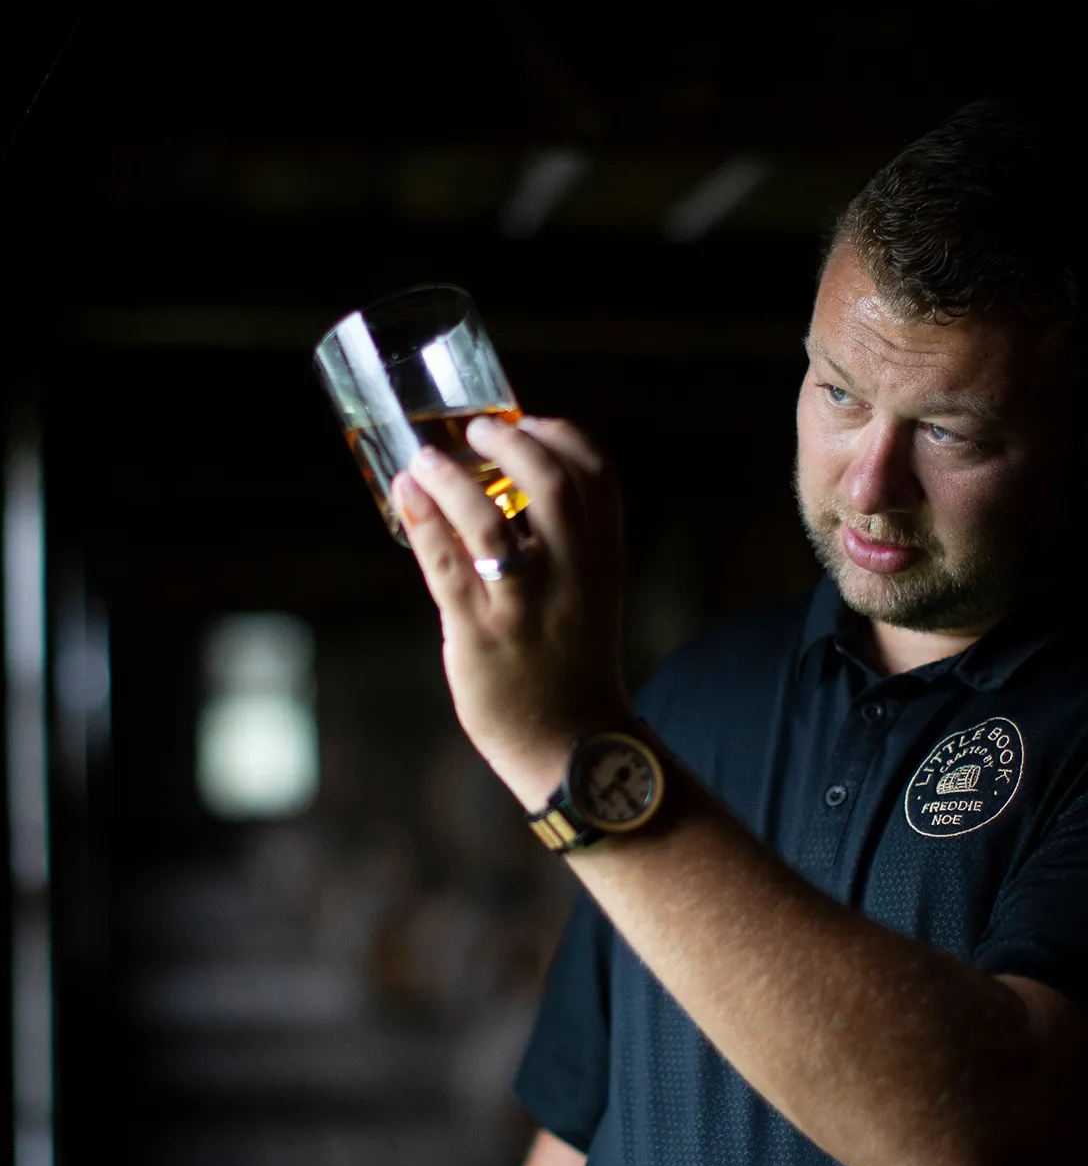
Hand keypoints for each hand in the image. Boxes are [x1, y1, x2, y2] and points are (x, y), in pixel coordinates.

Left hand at [392, 415, 629, 806]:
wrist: (572, 745)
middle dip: (511, 444)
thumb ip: (563, 547)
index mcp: (604, 559)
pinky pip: (445, 565)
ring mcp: (525, 604)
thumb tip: (501, 492)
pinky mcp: (481, 633)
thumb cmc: (572, 665)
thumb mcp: (590, 596)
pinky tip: (405, 495)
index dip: (563, 436)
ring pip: (490, 521)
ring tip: (425, 461)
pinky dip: (422, 520)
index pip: (598, 476)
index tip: (531, 420)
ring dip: (452, 479)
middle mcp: (572, 574)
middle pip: (551, 484)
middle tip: (476, 432)